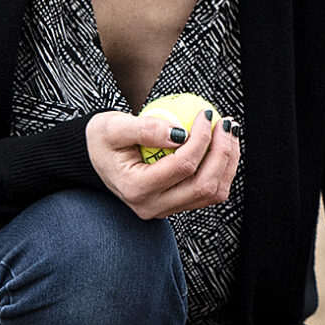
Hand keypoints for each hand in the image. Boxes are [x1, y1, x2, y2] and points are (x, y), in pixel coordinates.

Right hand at [87, 107, 242, 220]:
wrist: (95, 157)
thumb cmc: (102, 139)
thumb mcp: (112, 127)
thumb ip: (145, 129)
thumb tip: (181, 132)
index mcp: (136, 188)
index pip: (182, 166)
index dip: (202, 139)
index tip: (206, 114)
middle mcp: (153, 206)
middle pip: (204, 185)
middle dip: (223, 152)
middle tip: (226, 124)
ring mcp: (166, 209)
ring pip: (212, 193)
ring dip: (228, 162)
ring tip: (229, 133)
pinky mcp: (177, 205)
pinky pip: (209, 192)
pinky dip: (222, 169)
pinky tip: (223, 145)